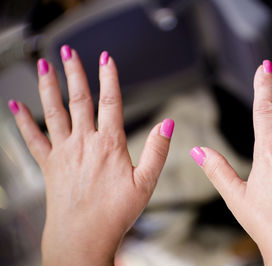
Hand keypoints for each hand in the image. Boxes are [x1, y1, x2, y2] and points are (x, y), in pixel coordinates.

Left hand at [9, 46, 174, 264]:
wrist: (82, 238)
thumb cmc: (114, 213)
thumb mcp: (147, 183)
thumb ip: (158, 150)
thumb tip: (168, 124)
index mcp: (109, 144)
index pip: (110, 101)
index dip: (109, 77)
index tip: (105, 58)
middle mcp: (84, 143)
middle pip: (79, 100)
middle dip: (75, 73)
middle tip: (69, 53)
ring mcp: (63, 152)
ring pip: (54, 112)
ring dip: (49, 87)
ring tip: (45, 66)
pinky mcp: (49, 165)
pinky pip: (33, 139)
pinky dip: (23, 121)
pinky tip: (16, 107)